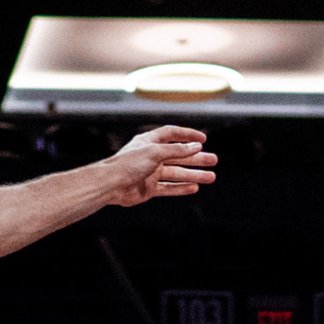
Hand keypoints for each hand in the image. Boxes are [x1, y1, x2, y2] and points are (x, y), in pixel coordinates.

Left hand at [97, 123, 219, 209]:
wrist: (110, 185)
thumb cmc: (127, 164)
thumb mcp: (155, 152)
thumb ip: (177, 150)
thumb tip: (196, 147)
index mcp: (149, 142)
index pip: (172, 134)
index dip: (187, 135)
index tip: (203, 139)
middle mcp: (151, 156)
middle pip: (178, 155)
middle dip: (196, 158)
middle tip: (213, 160)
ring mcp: (150, 173)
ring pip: (176, 173)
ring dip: (193, 174)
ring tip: (210, 177)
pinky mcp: (148, 189)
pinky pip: (168, 188)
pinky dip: (181, 188)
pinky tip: (194, 188)